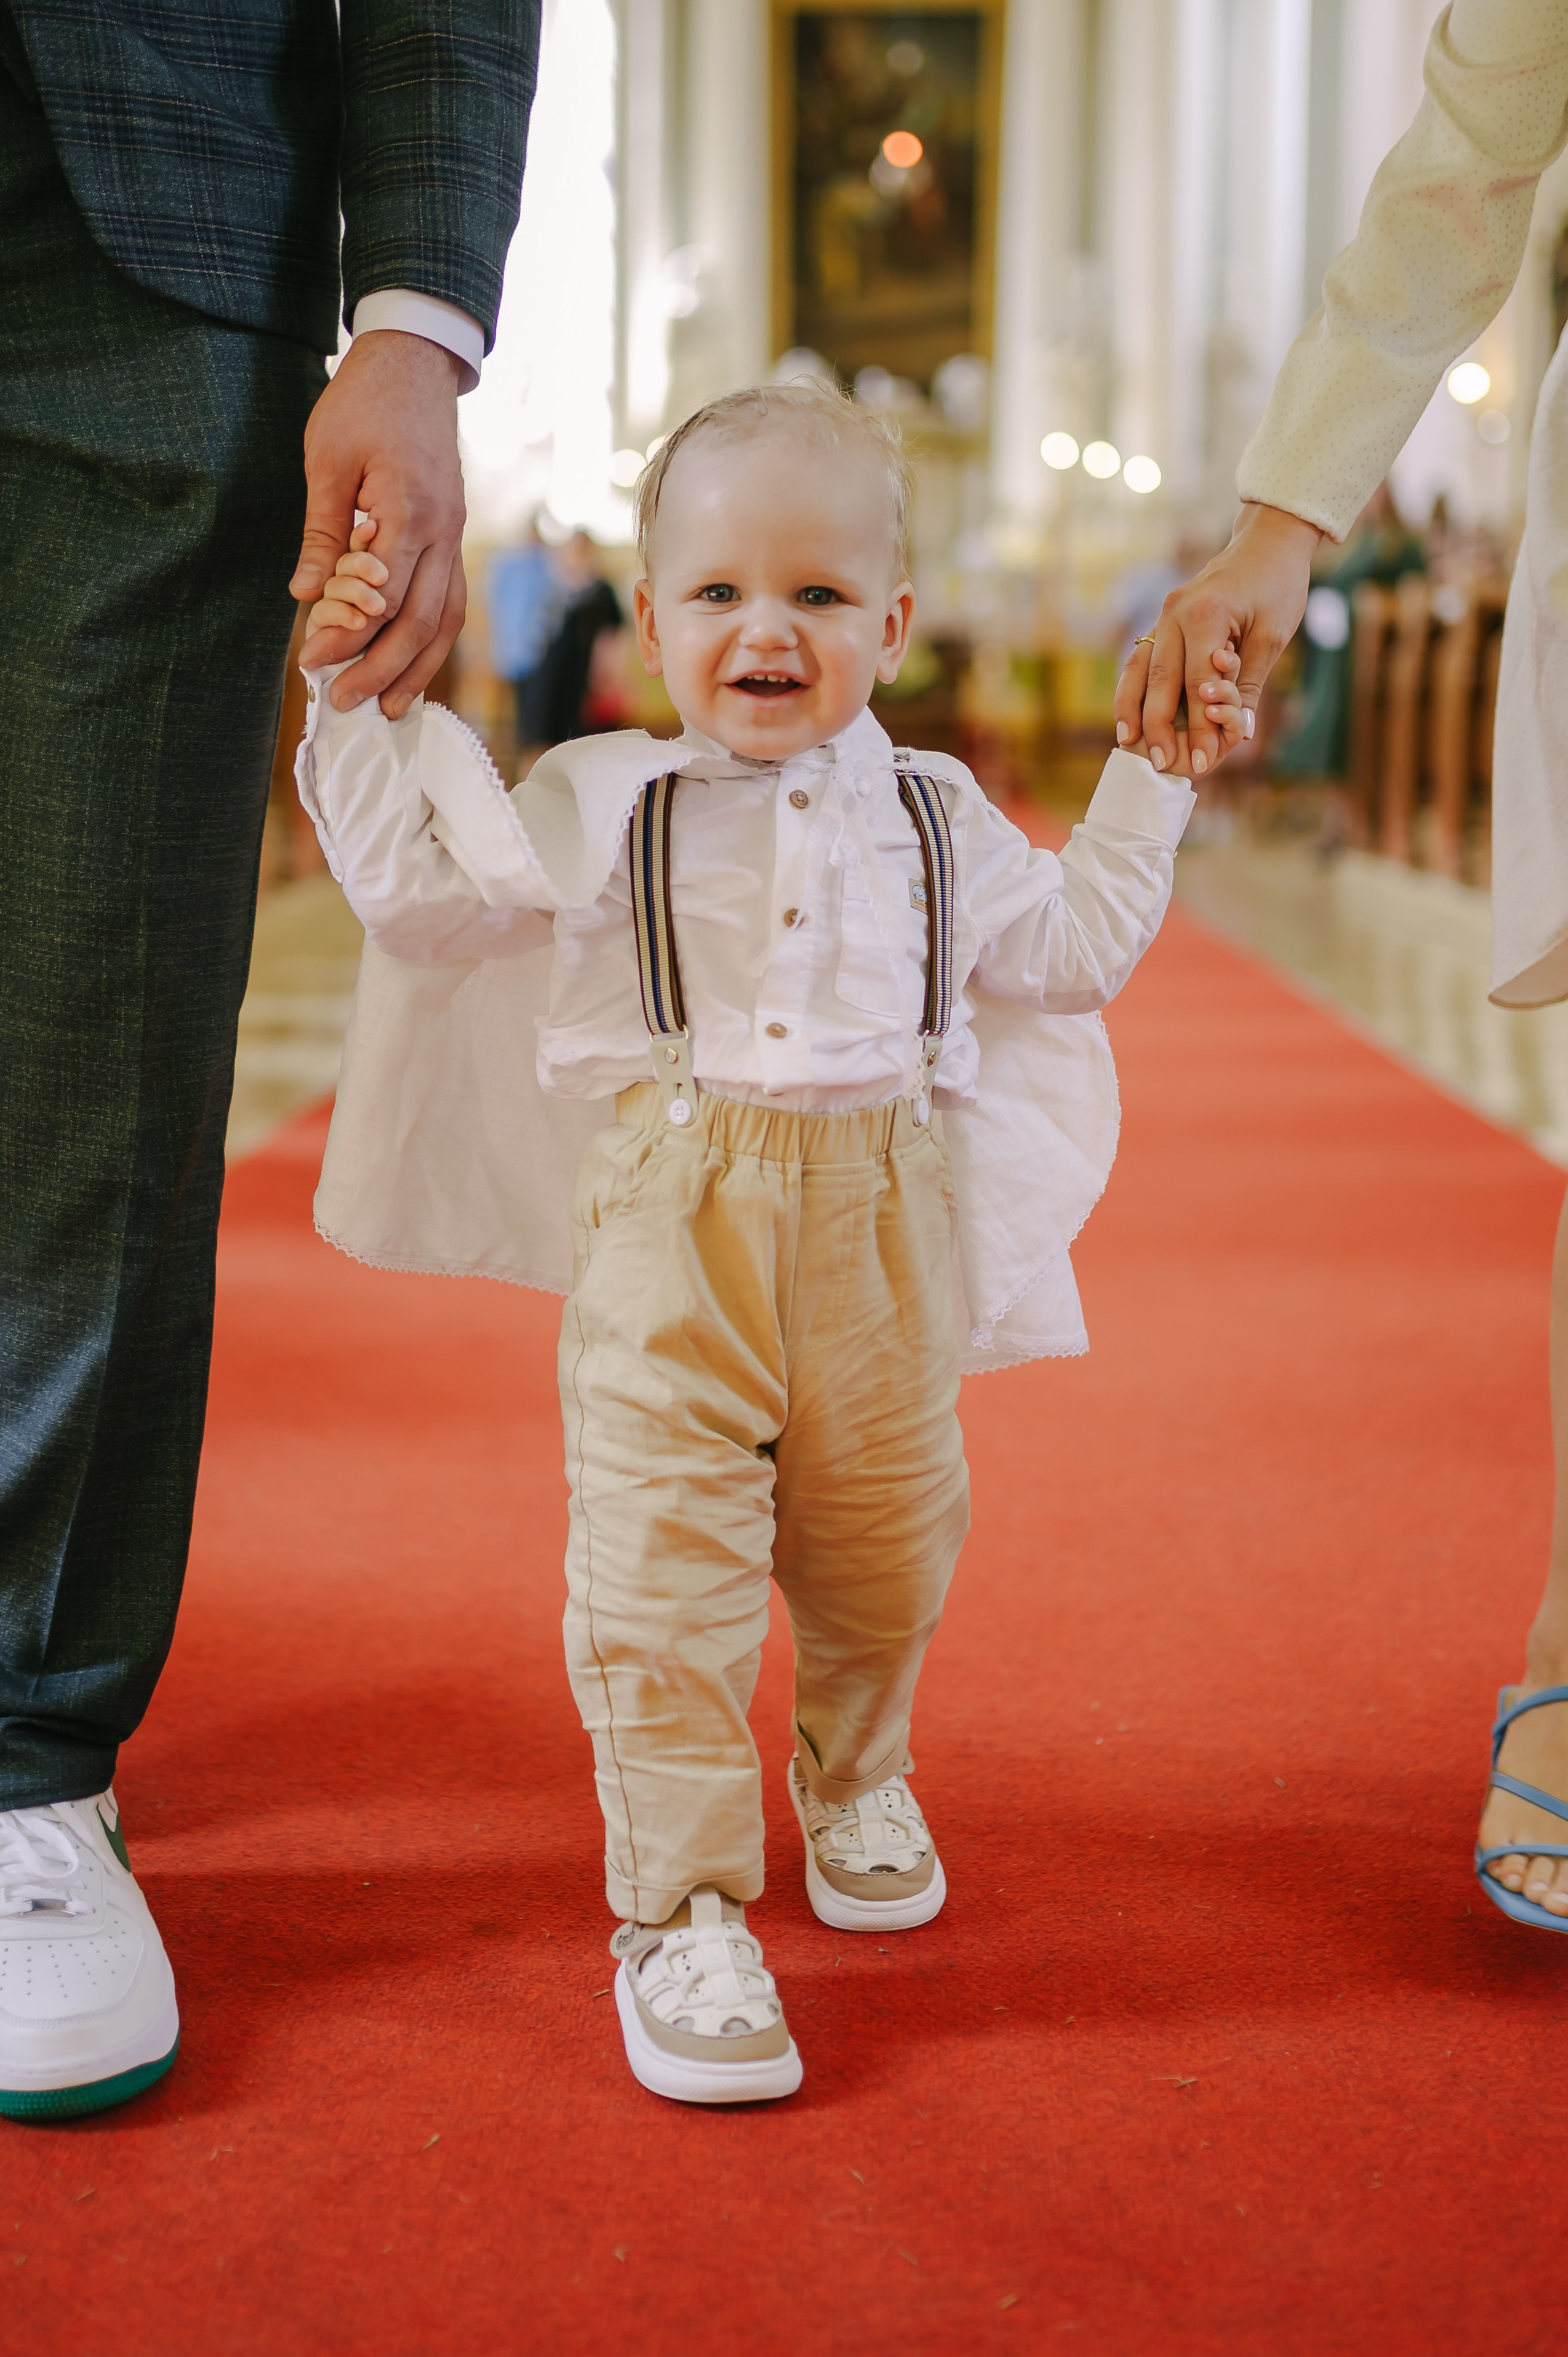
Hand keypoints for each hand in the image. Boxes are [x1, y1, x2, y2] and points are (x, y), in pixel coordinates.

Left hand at [292, 330, 466, 717]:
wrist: (414, 365)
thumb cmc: (365, 404)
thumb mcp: (327, 458)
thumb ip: (322, 530)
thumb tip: (307, 594)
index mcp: (409, 509)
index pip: (382, 594)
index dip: (349, 634)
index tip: (313, 660)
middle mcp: (443, 532)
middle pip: (420, 620)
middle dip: (382, 667)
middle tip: (345, 701)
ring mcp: (454, 537)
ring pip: (445, 619)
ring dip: (416, 668)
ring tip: (388, 706)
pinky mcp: (453, 538)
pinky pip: (451, 602)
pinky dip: (433, 642)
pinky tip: (412, 667)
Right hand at [1113, 503, 1322, 775]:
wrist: (1266, 542)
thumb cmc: (1277, 586)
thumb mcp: (1272, 637)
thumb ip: (1248, 684)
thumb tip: (1238, 732)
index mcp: (1206, 614)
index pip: (1199, 683)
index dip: (1201, 726)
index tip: (1205, 761)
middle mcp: (1175, 613)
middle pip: (1161, 681)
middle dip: (1161, 727)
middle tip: (1164, 764)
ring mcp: (1163, 615)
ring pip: (1139, 671)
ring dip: (1133, 711)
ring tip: (1130, 745)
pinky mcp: (1162, 621)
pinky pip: (1141, 661)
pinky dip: (1132, 691)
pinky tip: (1129, 717)